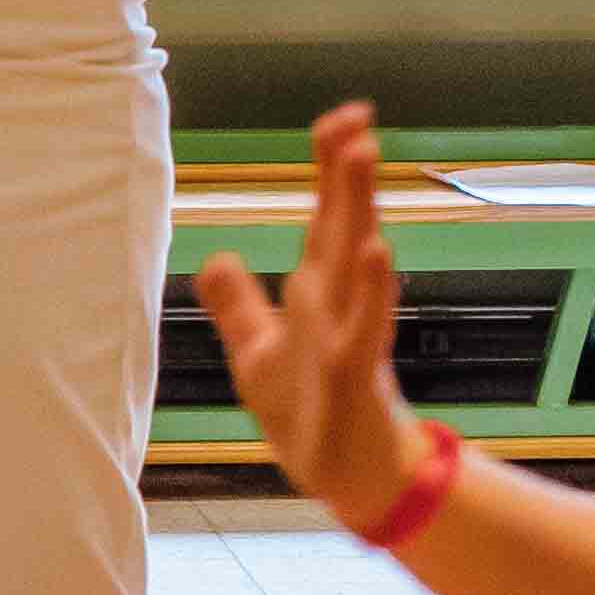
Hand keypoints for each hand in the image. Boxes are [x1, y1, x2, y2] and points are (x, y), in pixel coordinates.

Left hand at [191, 107, 427, 528]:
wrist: (352, 479)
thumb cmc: (312, 415)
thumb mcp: (259, 355)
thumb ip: (239, 305)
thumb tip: (215, 256)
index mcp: (319, 294)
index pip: (324, 219)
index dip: (330, 169)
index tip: (342, 118)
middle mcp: (338, 304)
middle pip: (342, 226)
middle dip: (345, 173)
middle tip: (358, 116)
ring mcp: (350, 336)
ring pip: (354, 262)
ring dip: (358, 207)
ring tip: (363, 154)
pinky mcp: (355, 375)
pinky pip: (365, 324)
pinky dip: (371, 288)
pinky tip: (379, 249)